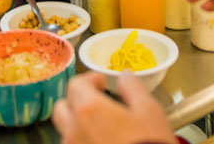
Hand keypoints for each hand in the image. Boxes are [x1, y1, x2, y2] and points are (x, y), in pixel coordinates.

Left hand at [53, 72, 173, 143]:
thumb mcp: (150, 112)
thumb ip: (134, 88)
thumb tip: (126, 77)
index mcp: (89, 111)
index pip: (76, 85)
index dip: (89, 80)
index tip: (100, 82)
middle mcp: (74, 132)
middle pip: (62, 108)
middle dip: (76, 102)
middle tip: (95, 102)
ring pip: (67, 133)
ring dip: (79, 126)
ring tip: (101, 129)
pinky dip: (84, 143)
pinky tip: (102, 143)